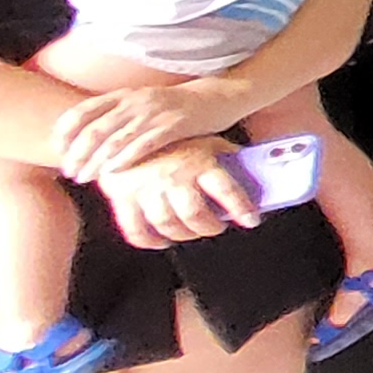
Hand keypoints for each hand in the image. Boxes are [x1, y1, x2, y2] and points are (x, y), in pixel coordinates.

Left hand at [55, 76, 250, 179]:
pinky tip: (112, 172)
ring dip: (95, 162)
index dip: (65, 132)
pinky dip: (124, 159)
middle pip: (94, 129)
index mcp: (123, 95)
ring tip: (84, 177)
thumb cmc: (175, 107)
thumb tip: (89, 137)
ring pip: (114, 140)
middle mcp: (135, 101)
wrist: (216, 97)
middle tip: (68, 172)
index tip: (57, 152)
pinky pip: (143, 144)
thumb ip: (117, 115)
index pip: (82, 111)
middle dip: (77, 154)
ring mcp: (154, 113)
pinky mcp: (173, 125)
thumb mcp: (142, 103)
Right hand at [94, 140, 263, 247]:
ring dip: (184, 235)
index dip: (242, 209)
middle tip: (216, 226)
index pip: (227, 190)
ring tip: (192, 231)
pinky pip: (137, 230)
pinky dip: (151, 241)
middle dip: (211, 227)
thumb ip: (222, 153)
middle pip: (196, 215)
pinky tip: (162, 240)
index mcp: (197, 161)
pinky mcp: (123, 197)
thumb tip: (247, 165)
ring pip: (169, 225)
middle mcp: (173, 177)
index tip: (251, 220)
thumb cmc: (167, 137)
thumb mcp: (201, 137)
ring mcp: (146, 189)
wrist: (121, 130)